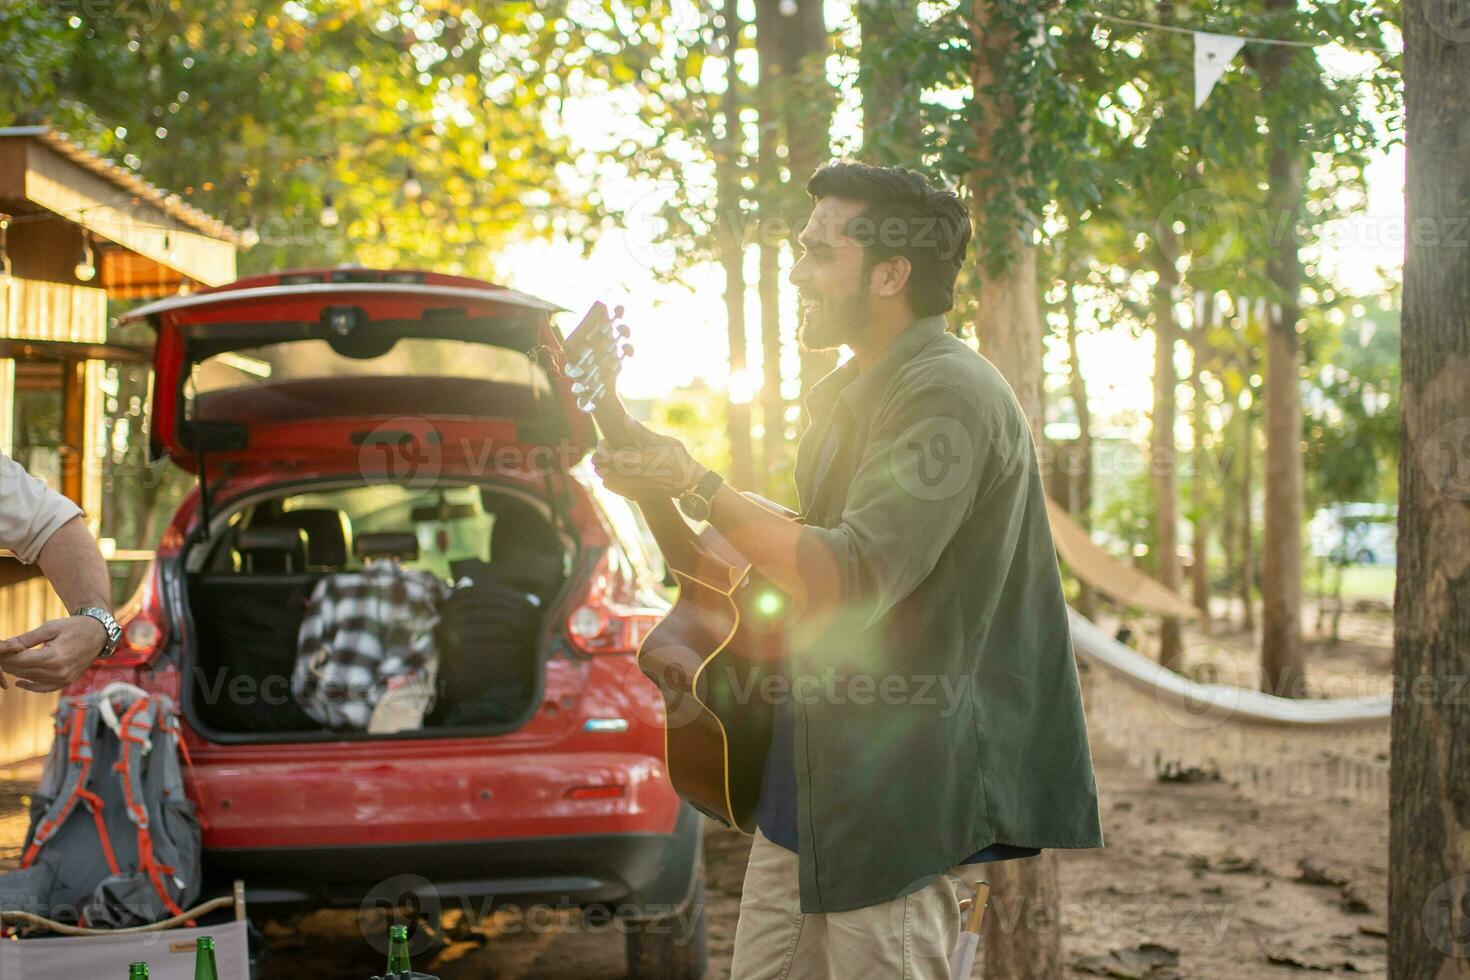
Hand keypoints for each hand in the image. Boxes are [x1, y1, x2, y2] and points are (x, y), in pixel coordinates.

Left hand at [0, 616, 108, 692]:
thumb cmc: (73, 627)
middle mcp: (58, 672)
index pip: (19, 660)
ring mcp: (62, 680)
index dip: (5, 654)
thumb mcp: (49, 628)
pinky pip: (42, 688)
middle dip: (8, 662)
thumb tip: (3, 645)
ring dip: (16, 671)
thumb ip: (26, 639)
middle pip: (21, 671)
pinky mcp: (65, 682)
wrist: (98, 634)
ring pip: (29, 679)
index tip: (0, 648)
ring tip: (8, 661)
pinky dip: (29, 685)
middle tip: (2, 654)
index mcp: (54, 658)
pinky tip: (19, 682)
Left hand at [591, 418, 705, 499]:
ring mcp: (633, 489)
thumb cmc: (679, 460)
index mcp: (638, 463)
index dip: (602, 446)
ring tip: (613, 460)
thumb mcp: (665, 442)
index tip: (607, 440)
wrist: (689, 484)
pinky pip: (614, 488)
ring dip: (604, 469)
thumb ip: (642, 432)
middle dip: (600, 457)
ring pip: (605, 480)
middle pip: (601, 469)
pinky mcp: (635, 496)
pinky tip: (621, 471)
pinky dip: (611, 479)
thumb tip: (625, 419)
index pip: (606, 456)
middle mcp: (632, 478)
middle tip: (608, 448)